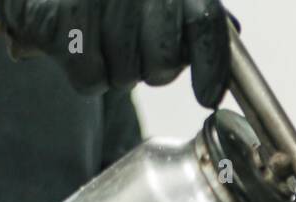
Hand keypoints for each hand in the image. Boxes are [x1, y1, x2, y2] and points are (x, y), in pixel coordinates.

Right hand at [0, 0, 231, 107]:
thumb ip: (192, 10)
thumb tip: (233, 31)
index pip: (204, 24)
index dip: (212, 68)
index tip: (209, 98)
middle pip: (163, 64)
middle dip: (152, 69)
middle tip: (131, 47)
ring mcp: (98, 3)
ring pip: (127, 77)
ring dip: (116, 70)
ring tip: (97, 37)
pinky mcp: (62, 21)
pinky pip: (92, 80)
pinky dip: (86, 74)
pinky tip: (74, 44)